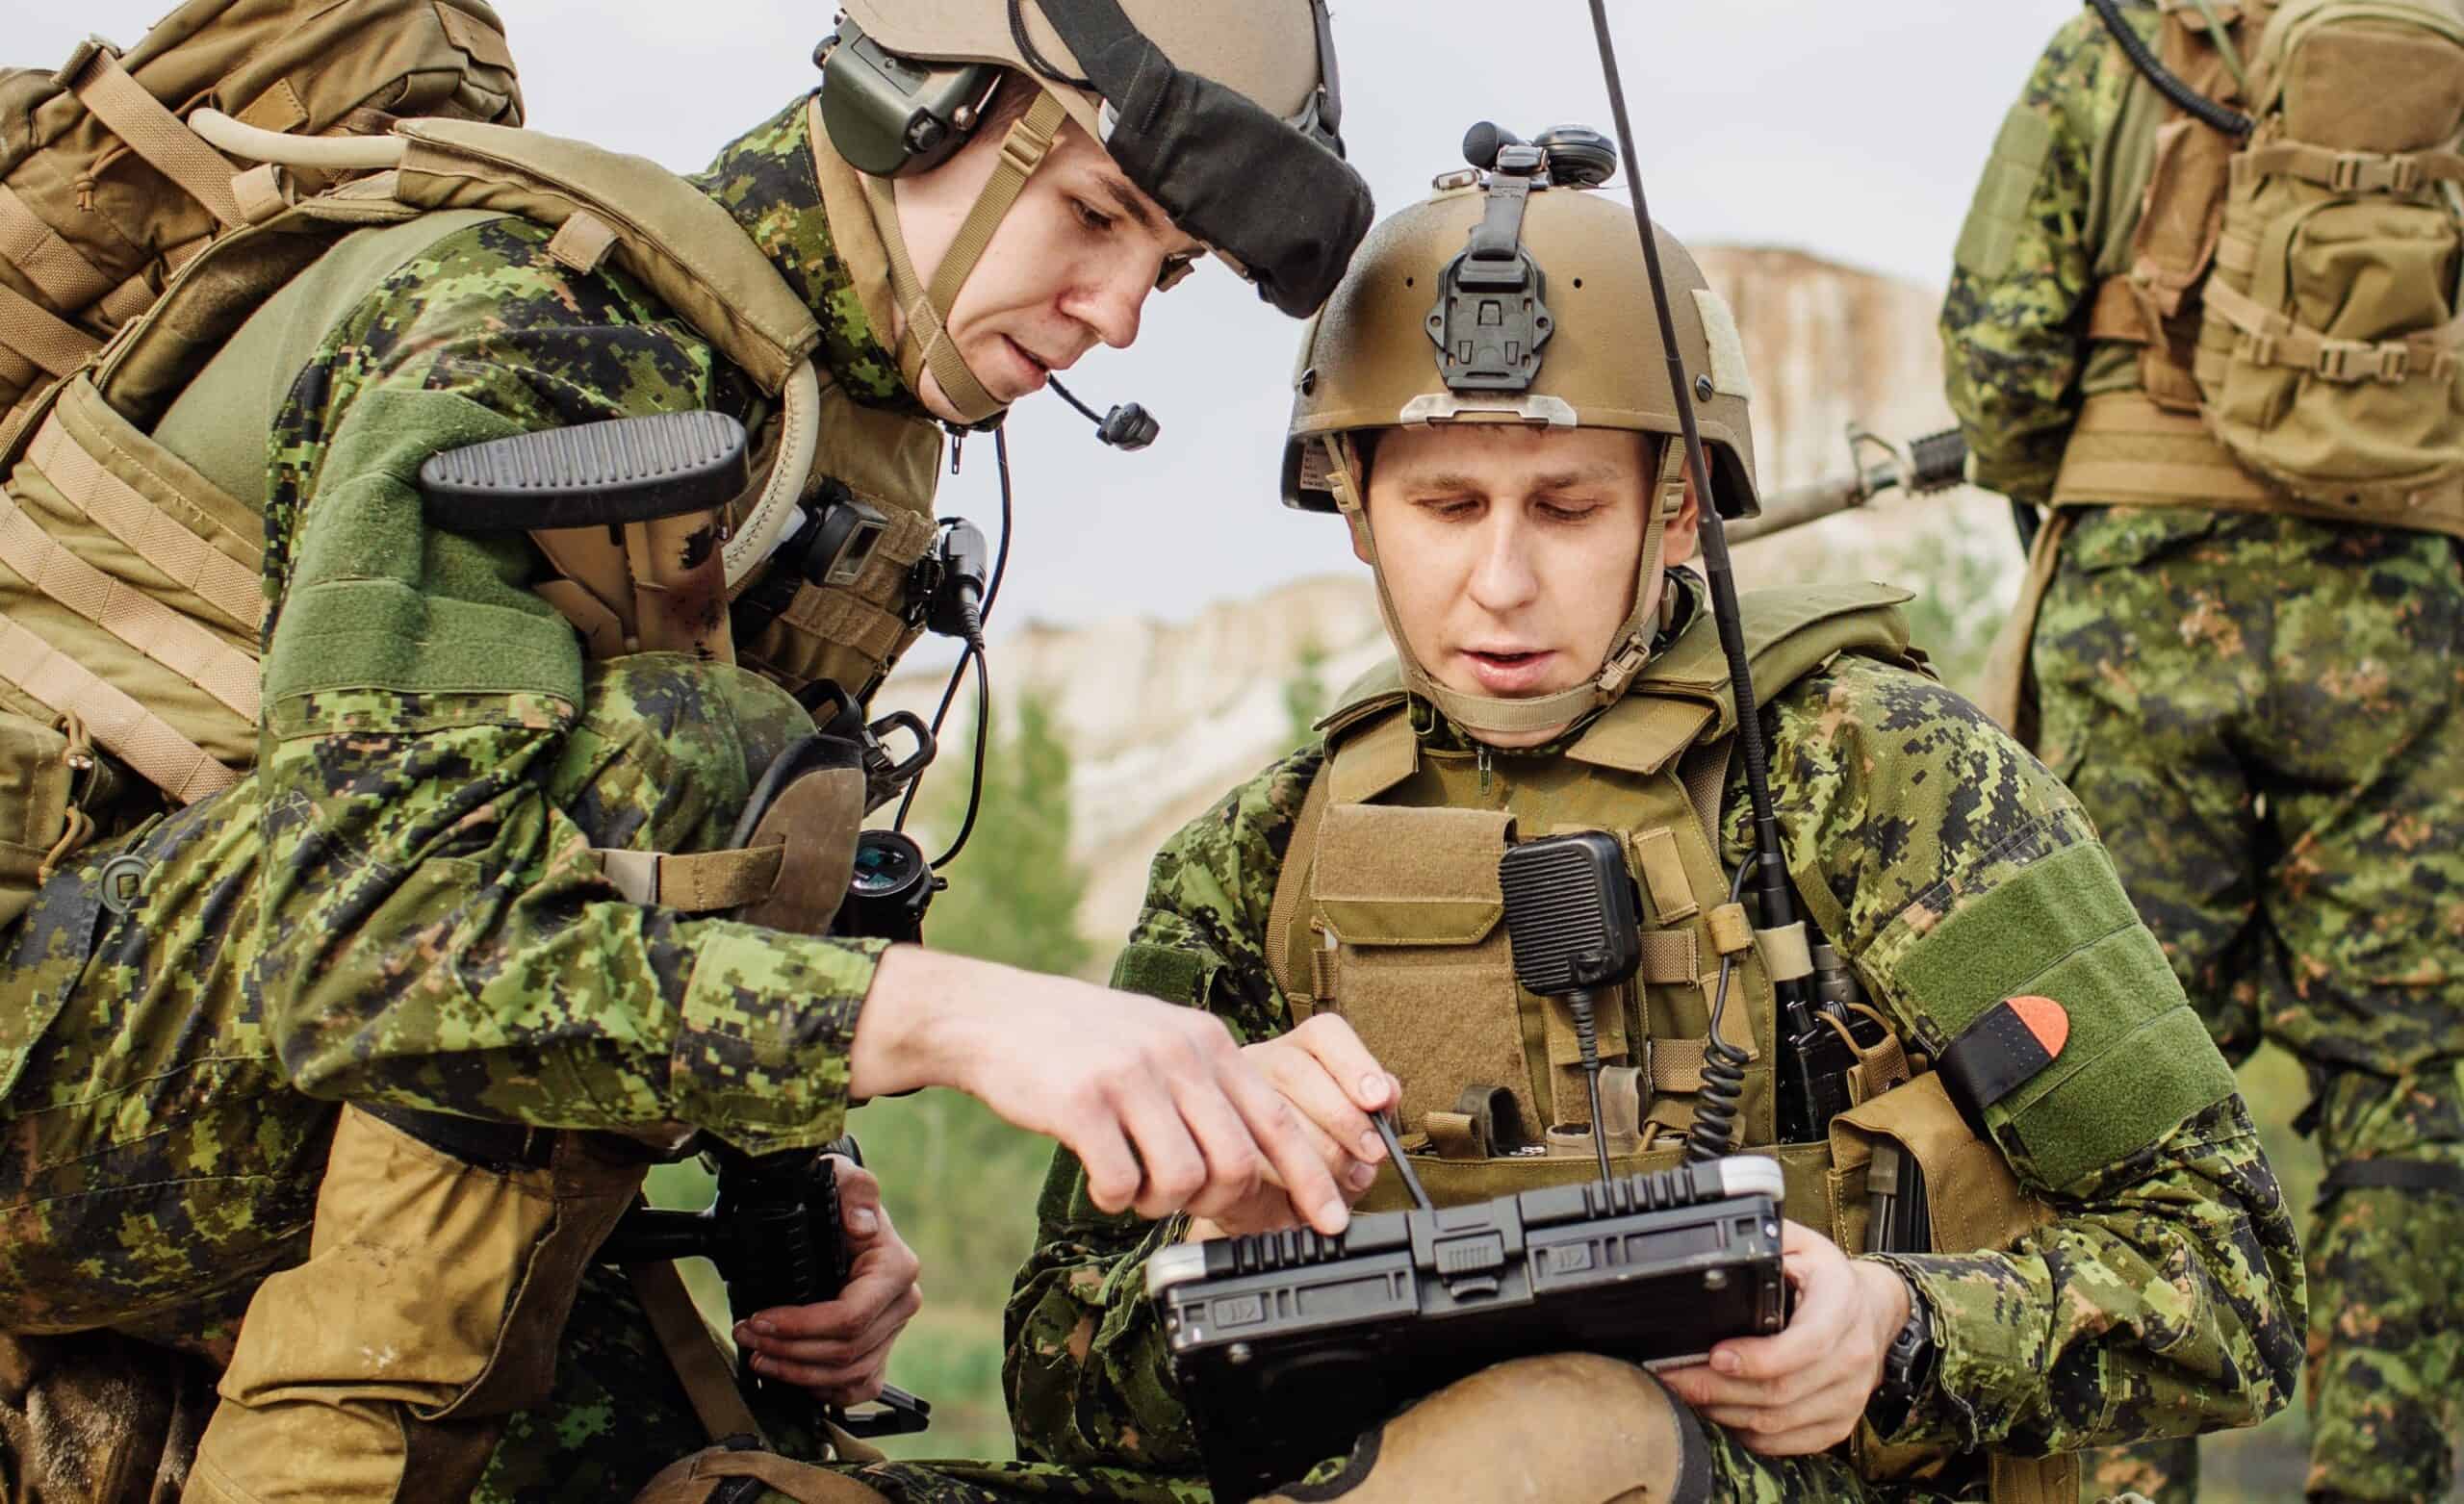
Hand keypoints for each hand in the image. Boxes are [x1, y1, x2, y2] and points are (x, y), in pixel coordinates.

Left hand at [732, 1155, 920, 1406]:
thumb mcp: (842, 1178)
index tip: (761, 1320)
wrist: (845, 1214)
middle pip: (845, 1351)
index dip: (801, 1328)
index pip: (850, 1317)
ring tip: (759, 1356)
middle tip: (747, 1336)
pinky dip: (827, 1391)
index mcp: (896, 1267)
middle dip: (788, 1350)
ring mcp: (894, 1328)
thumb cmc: (838, 1197)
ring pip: (849, 1374)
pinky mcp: (882, 1347)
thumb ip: (856, 1189)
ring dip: (798, 1373)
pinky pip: (861, 1387)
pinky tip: (795, 1378)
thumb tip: (861, 1225)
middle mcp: (902, 1301)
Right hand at [850, 946, 1357, 1234]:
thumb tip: (1256, 1160)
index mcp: (1207, 1042)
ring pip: (1184, 1181)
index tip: (1330, 1221)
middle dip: (1216, 1204)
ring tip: (1135, 1186)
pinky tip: (1102, 1183)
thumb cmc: (1083, 1040)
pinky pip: (1123, 1183)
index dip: (1311, 1177)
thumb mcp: (1161, 1041)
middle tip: (1182, 1201)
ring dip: (1161, 1204)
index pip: (1278, 1119)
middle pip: (1237, 1164)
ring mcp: (1131, 1077)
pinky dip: (1116, 1200)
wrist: (996, 1015)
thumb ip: (1209, 1088)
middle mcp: (1178, 1054)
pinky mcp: (1082, 1103)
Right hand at [1186, 1015, 1400, 1238]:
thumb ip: (1375, 1110)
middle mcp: (1259, 1064)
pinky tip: (1302, 1196)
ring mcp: (1227, 1097)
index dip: (1354, 1063)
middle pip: (1298, 1071)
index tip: (1378, 1100)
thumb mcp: (1356, 1136)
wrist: (1269, 1212)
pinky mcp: (1211, 1141)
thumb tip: (1388, 1091)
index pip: (1324, 1034)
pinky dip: (1283, 1178)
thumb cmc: (1319, 1164)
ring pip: (1272, 1110)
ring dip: (1318, 1154)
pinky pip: (1247, 1151)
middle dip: (1343, 1119)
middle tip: (1369, 1156)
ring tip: (1342, 1184)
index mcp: (1299, 1052)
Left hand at [1657, 1220, 1908, 1454]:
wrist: (1873, 1311)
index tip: (1715, 1355)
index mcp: (1842, 1304)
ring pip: (1778, 1422)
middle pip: (1781, 1390)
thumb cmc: (1827, 1278)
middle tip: (1673, 1378)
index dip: (1757, 1357)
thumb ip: (1767, 1240)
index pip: (1805, 1344)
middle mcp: (1853, 1355)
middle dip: (1717, 1389)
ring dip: (1724, 1413)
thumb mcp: (1803, 1245)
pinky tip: (1721, 1414)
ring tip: (1687, 1393)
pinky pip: (1787, 1443)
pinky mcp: (1840, 1423)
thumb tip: (1721, 1236)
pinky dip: (1747, 1434)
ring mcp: (1849, 1396)